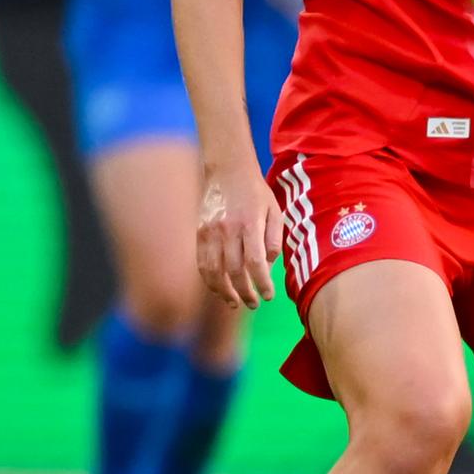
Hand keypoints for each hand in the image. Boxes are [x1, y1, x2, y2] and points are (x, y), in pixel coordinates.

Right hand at [196, 168, 283, 308]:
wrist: (227, 170)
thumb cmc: (255, 192)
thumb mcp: (274, 210)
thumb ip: (273, 239)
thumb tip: (268, 265)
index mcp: (250, 223)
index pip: (254, 261)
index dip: (261, 283)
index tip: (268, 295)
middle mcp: (227, 229)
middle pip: (234, 271)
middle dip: (245, 293)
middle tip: (254, 303)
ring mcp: (210, 232)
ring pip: (213, 271)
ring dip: (225, 292)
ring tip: (236, 302)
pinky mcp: (199, 233)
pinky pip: (202, 263)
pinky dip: (210, 280)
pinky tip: (220, 289)